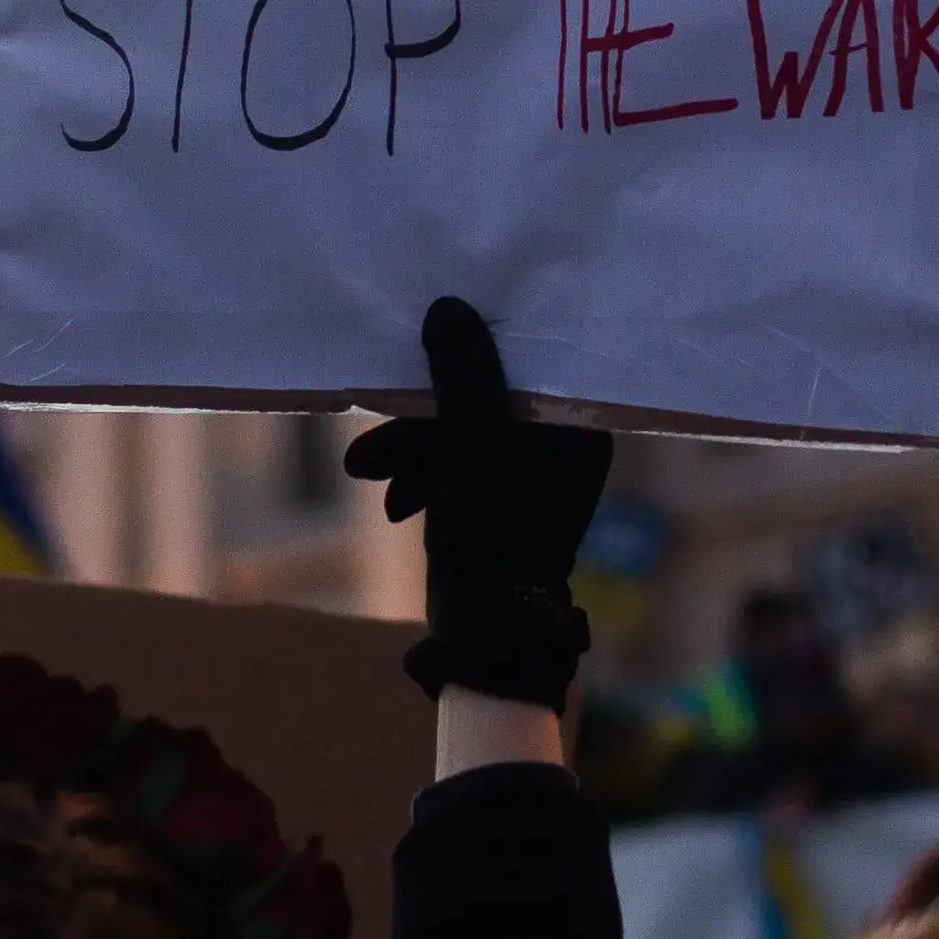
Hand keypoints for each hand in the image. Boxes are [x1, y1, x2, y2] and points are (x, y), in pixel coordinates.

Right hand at [345, 299, 609, 708]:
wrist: (486, 632)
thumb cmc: (491, 528)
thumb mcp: (470, 440)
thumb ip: (461, 372)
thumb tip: (449, 307)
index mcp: (574, 427)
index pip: (522, 364)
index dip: (471, 350)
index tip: (427, 337)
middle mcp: (560, 447)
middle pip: (480, 401)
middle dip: (419, 423)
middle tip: (370, 442)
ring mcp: (528, 476)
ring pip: (459, 435)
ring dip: (408, 451)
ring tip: (363, 470)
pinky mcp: (499, 501)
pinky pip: (456, 466)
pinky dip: (422, 476)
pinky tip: (394, 504)